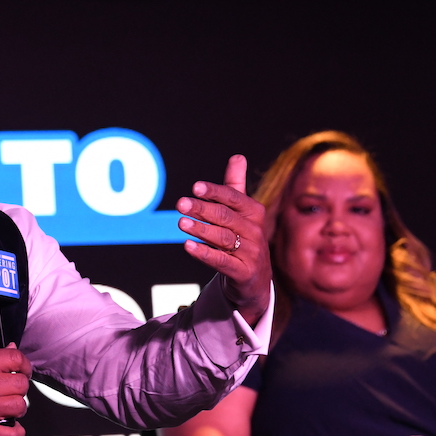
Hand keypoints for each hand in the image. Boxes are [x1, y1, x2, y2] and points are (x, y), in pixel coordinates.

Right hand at [0, 345, 30, 435]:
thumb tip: (12, 349)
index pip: (14, 359)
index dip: (24, 366)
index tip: (23, 372)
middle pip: (21, 384)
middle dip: (19, 390)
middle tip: (9, 394)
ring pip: (20, 406)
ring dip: (16, 410)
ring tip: (6, 410)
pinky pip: (13, 433)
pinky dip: (16, 432)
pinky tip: (9, 427)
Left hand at [177, 154, 270, 324]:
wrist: (254, 279)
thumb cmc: (243, 239)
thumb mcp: (241, 213)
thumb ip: (235, 186)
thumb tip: (238, 156)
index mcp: (254, 212)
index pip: (233, 198)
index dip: (214, 192)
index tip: (195, 187)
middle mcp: (255, 231)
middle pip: (225, 217)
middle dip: (202, 209)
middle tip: (181, 204)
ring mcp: (251, 253)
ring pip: (223, 238)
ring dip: (201, 230)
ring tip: (181, 223)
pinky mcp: (243, 272)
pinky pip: (222, 261)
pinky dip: (205, 253)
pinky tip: (188, 246)